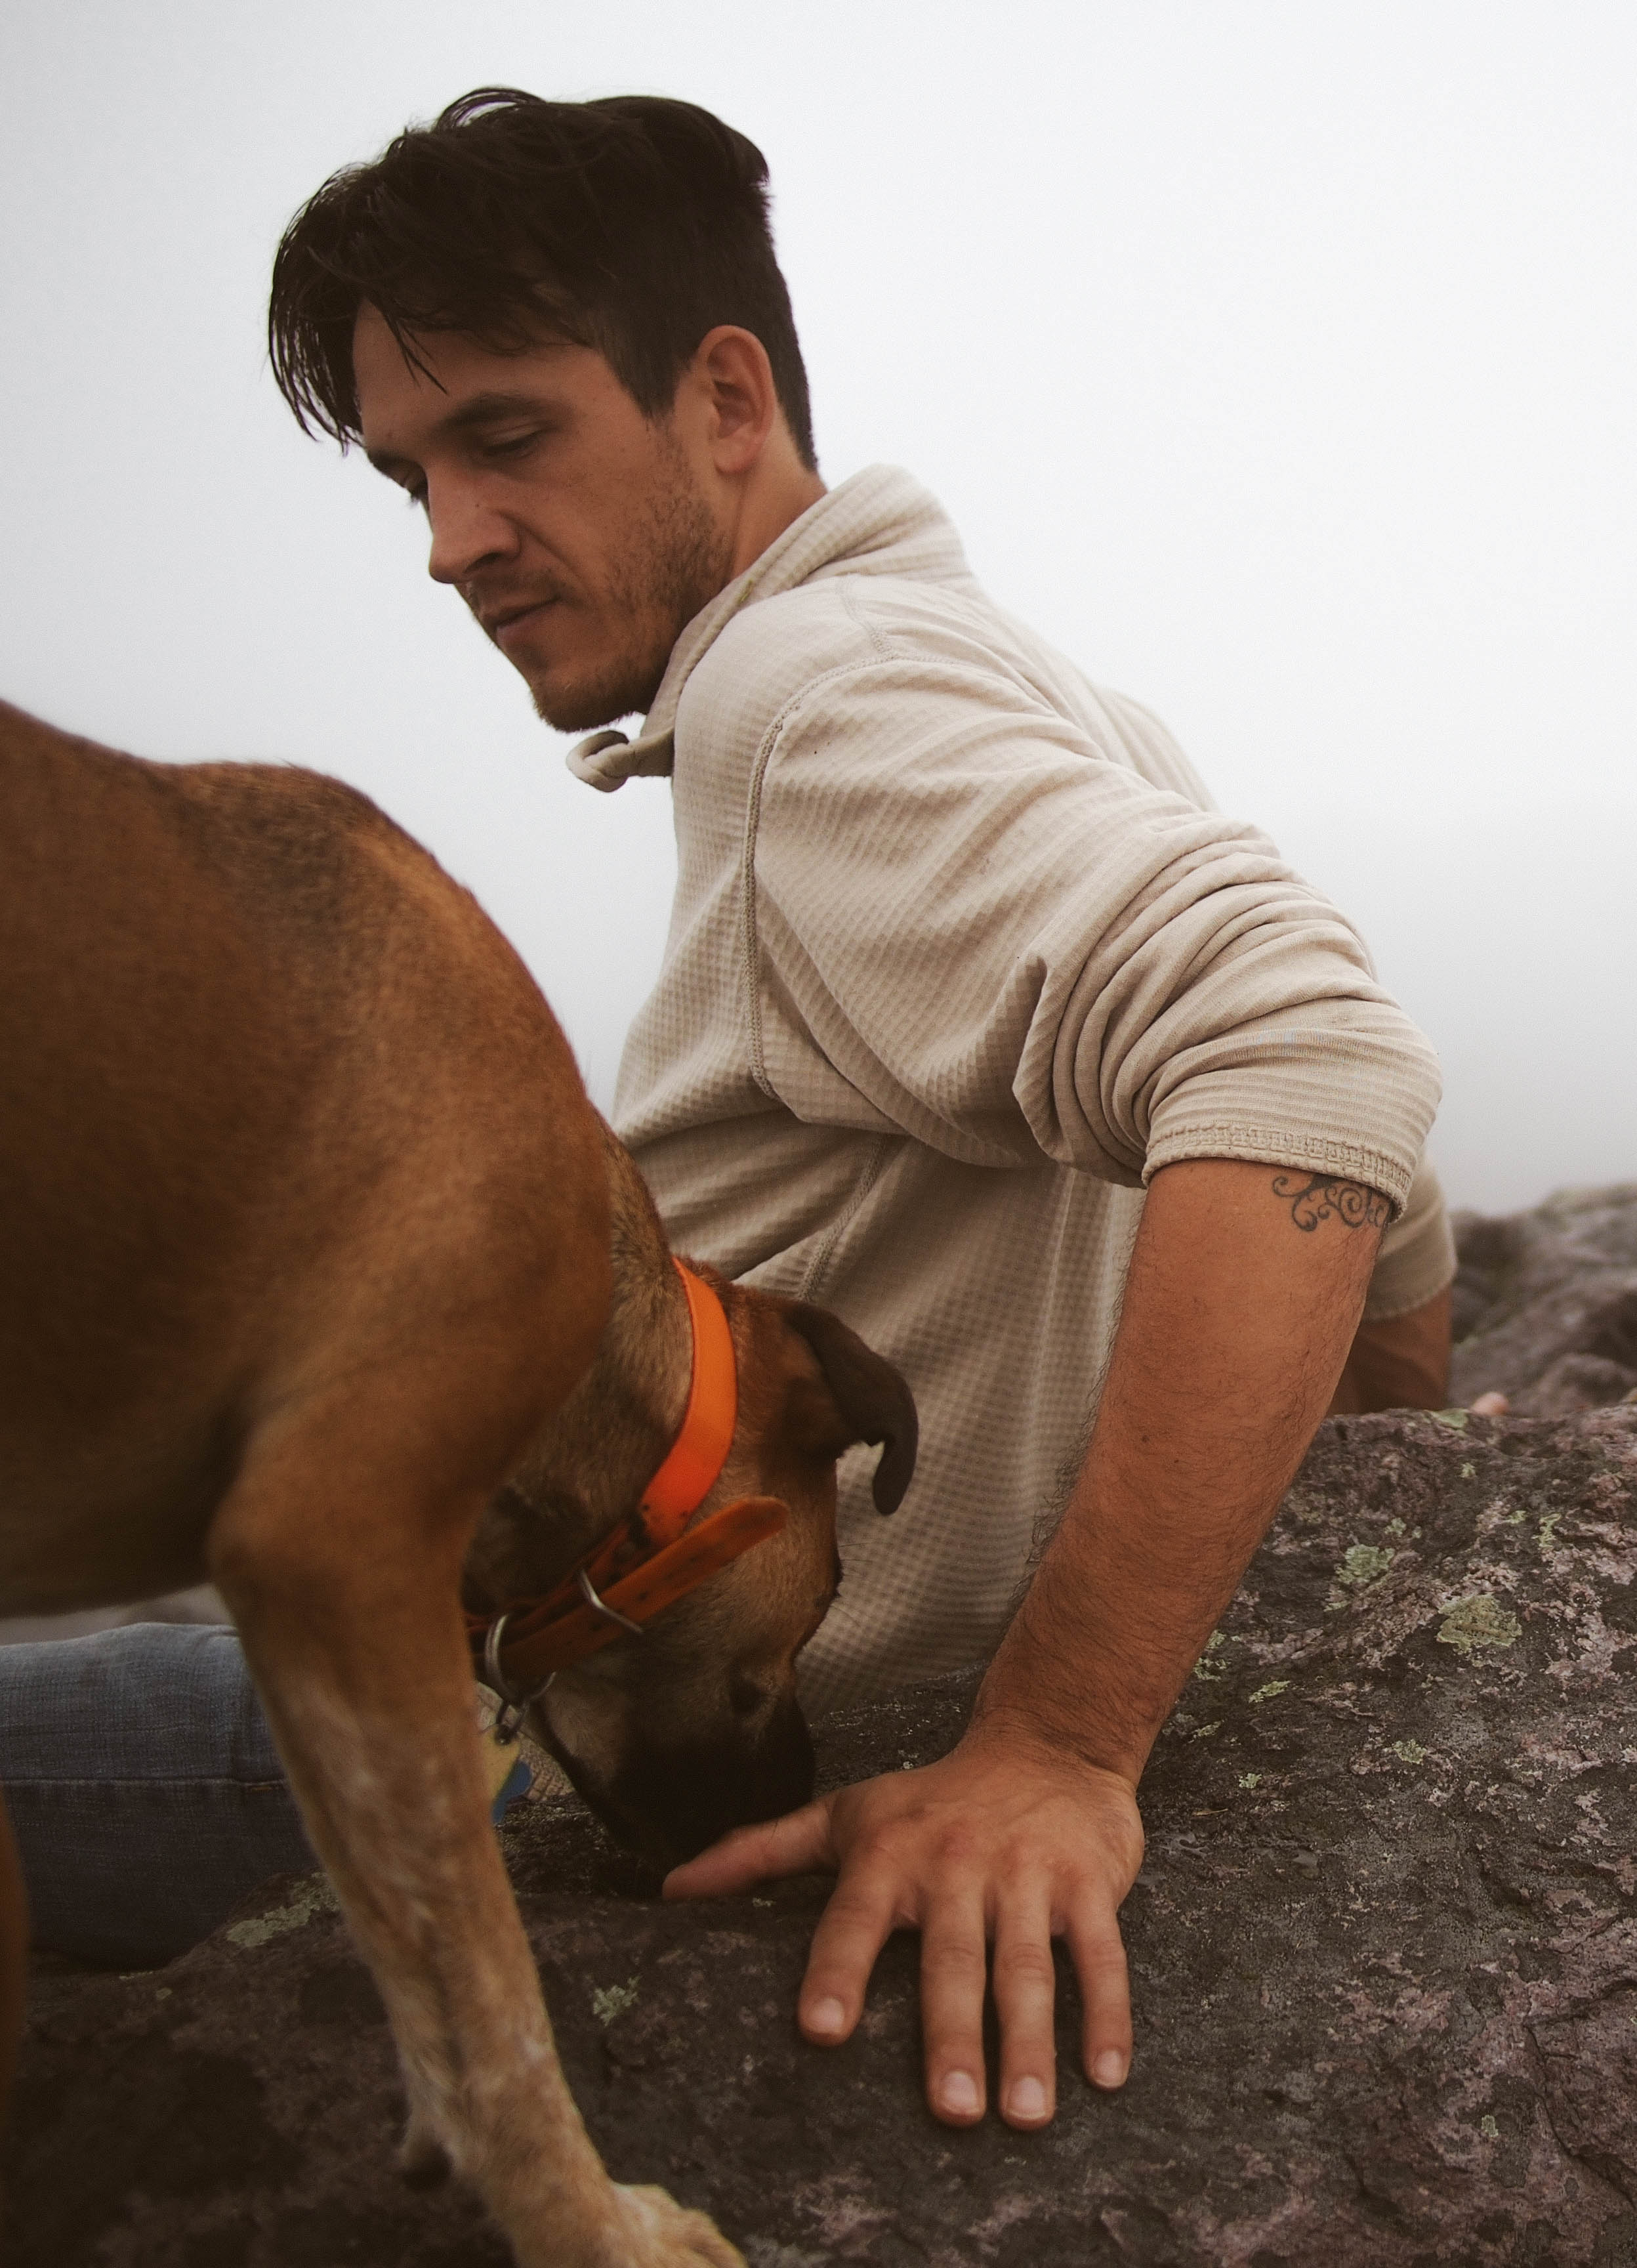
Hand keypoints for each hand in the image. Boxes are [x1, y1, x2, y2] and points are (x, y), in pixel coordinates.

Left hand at [662, 1722, 1143, 2128]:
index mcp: (889, 1855)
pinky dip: (1106, 2013)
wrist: (1047, 1743)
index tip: (821, 2030)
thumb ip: (759, 1853)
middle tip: (950, 2112)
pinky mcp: (1087, 1885)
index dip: (838, 1970)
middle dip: (951, 2035)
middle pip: (951, 1959)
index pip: (854, 1917)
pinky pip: (1100, 1954)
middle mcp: (955, 1866)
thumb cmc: (933, 1797)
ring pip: (1028, 1967)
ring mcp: (1025, 1877)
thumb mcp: (844, 1816)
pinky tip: (1104, 2074)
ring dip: (1028, 2043)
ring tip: (1025, 2115)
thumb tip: (670, 1889)